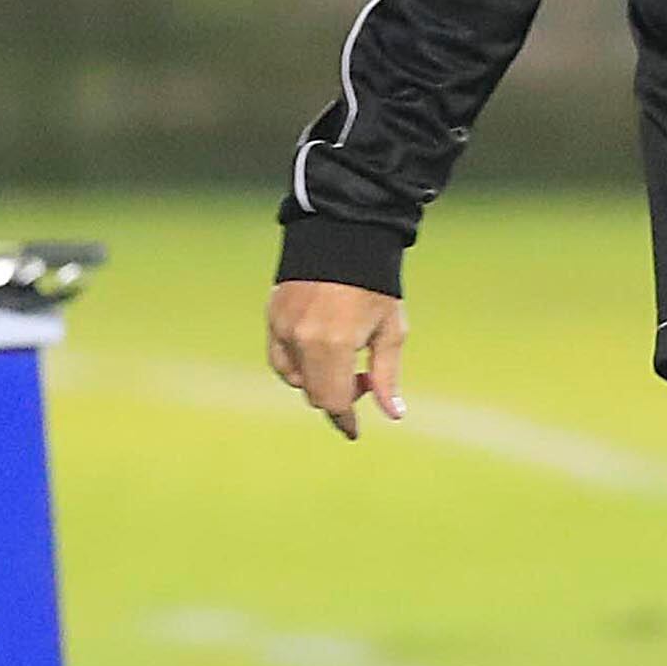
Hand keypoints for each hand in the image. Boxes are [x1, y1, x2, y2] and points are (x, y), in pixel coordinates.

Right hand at [266, 279, 406, 439]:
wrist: (345, 235)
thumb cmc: (375, 284)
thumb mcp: (390, 331)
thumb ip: (387, 376)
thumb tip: (393, 415)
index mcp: (335, 345)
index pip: (333, 401)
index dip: (345, 419)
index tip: (353, 430)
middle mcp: (303, 340)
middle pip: (314, 393)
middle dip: (337, 395)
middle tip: (361, 378)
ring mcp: (284, 327)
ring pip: (294, 377)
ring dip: (316, 379)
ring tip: (341, 357)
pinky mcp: (273, 316)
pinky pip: (279, 357)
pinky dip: (296, 363)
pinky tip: (319, 348)